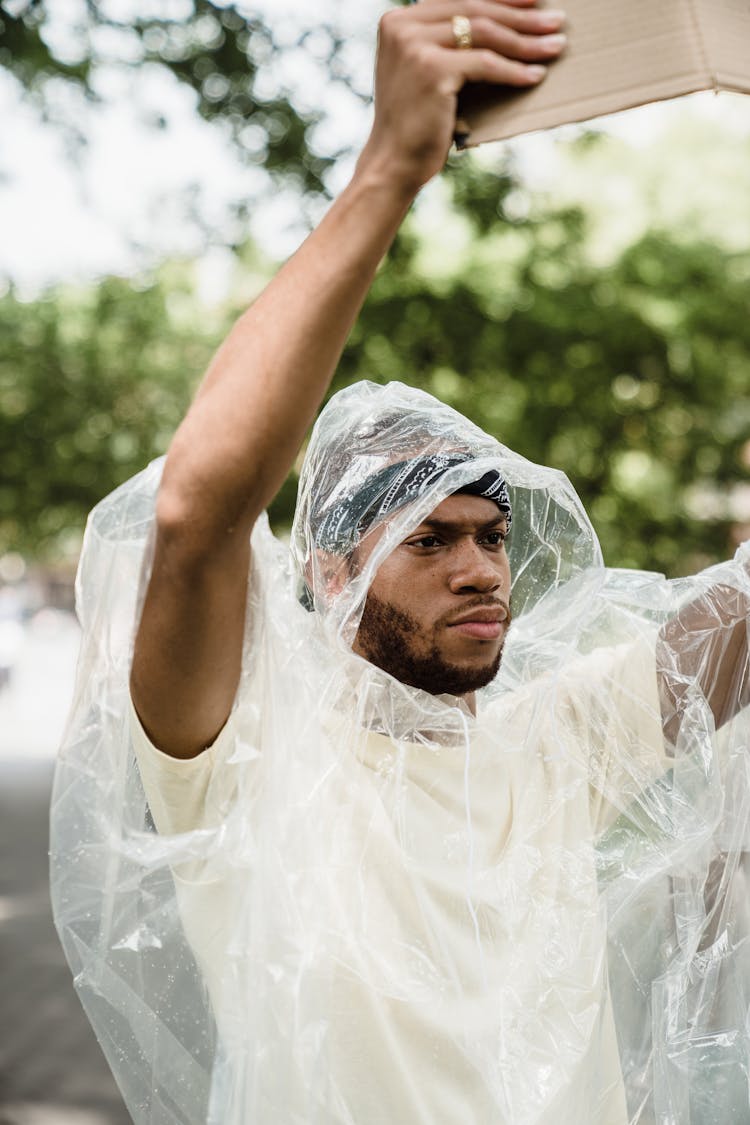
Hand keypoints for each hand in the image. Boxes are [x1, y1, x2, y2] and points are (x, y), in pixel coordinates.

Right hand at [357, 0, 565, 194]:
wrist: (392, 163)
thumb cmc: (416, 124)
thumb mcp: (426, 72)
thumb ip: (445, 43)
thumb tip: (500, 25)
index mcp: (399, 20)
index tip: (535, 0)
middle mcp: (402, 25)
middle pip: (475, 12)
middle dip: (522, 17)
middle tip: (557, 22)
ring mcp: (414, 45)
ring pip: (484, 34)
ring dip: (526, 41)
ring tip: (555, 46)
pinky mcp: (430, 69)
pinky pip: (485, 64)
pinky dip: (514, 71)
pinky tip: (536, 75)